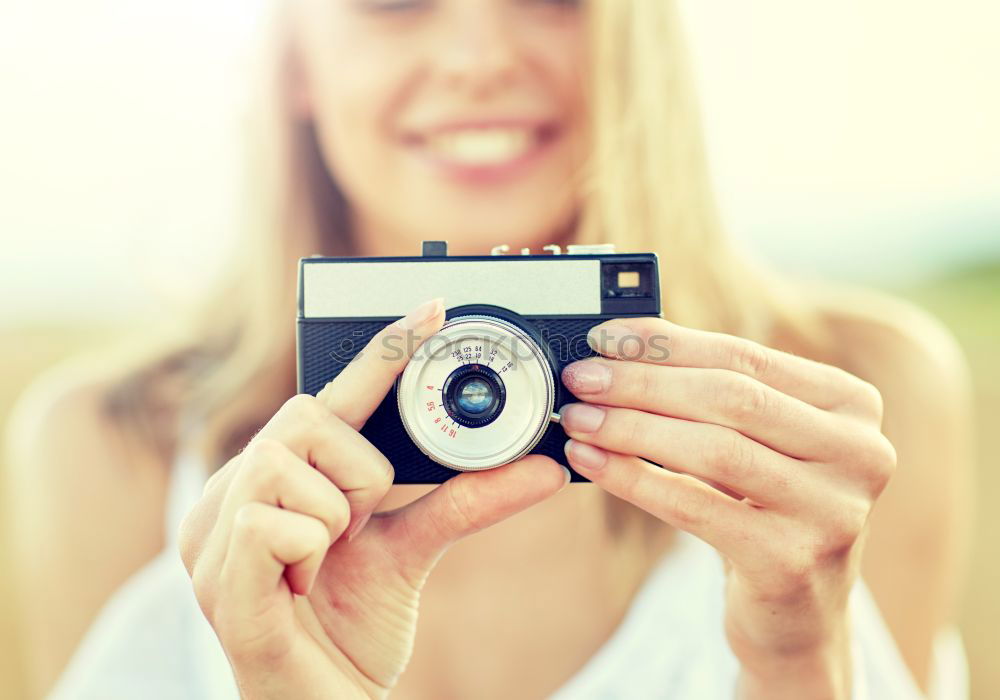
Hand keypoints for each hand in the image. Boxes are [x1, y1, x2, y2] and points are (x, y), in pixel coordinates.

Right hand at [178, 299, 569, 699]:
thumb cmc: (350, 629)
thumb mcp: (413, 552)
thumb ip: (465, 502)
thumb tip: (543, 469)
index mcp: (277, 477)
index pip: (328, 398)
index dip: (378, 353)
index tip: (430, 307)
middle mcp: (234, 491)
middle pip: (307, 415)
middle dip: (354, 470)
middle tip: (356, 523)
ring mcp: (214, 535)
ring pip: (288, 463)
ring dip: (332, 518)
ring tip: (322, 565)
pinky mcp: (218, 580)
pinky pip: (270, 523)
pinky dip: (307, 552)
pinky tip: (298, 587)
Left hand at [559, 318, 896, 699]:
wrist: (796, 614)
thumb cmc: (764, 509)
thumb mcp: (755, 443)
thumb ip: (708, 393)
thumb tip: (617, 347)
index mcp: (852, 406)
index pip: (745, 357)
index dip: (667, 344)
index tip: (604, 337)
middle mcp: (859, 453)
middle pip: (730, 398)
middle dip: (643, 382)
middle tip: (581, 378)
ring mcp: (832, 511)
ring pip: (714, 448)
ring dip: (632, 427)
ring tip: (577, 418)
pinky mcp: (790, 561)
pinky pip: (693, 507)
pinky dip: (633, 479)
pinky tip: (590, 462)